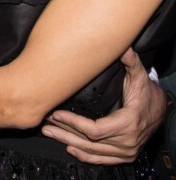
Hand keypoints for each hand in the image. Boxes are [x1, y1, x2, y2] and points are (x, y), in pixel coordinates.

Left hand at [42, 48, 165, 163]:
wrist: (162, 110)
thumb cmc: (148, 94)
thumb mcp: (140, 77)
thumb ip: (131, 62)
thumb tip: (123, 46)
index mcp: (128, 123)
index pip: (95, 130)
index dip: (73, 123)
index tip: (56, 114)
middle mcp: (127, 141)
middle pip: (89, 142)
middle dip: (64, 132)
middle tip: (45, 124)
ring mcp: (126, 151)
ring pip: (92, 152)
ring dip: (69, 143)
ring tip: (50, 133)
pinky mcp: (124, 155)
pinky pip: (102, 159)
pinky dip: (86, 156)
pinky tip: (70, 149)